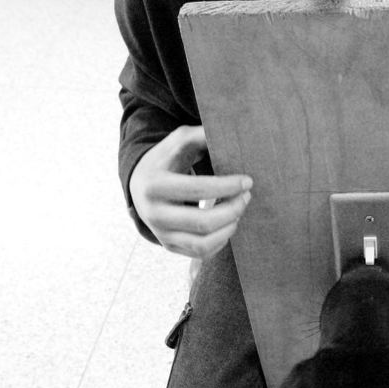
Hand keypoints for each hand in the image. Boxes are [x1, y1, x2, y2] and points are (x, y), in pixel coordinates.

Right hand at [129, 125, 252, 259]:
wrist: (141, 185)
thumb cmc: (168, 160)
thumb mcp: (179, 141)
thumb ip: (201, 136)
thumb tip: (227, 134)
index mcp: (154, 185)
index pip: (198, 189)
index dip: (227, 186)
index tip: (247, 181)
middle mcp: (153, 214)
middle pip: (203, 223)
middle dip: (233, 210)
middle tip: (247, 197)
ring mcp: (160, 234)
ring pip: (202, 244)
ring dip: (229, 228)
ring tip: (238, 211)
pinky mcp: (170, 246)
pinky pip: (201, 253)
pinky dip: (221, 240)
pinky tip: (228, 223)